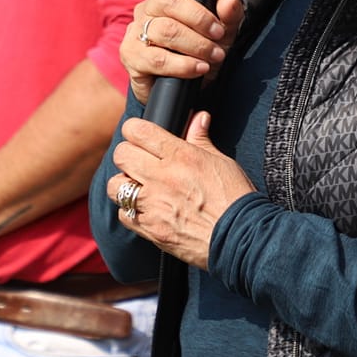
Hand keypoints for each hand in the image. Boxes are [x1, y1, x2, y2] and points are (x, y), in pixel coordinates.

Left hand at [106, 111, 256, 268]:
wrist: (242, 238)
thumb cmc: (235, 198)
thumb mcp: (222, 162)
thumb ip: (201, 139)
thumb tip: (198, 118)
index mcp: (180, 156)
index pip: (138, 131)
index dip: (134, 130)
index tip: (138, 136)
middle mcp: (162, 178)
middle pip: (121, 155)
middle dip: (127, 155)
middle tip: (138, 162)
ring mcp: (153, 205)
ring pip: (115, 186)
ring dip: (124, 184)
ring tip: (138, 187)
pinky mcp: (151, 229)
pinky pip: (124, 215)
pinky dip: (130, 212)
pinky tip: (145, 210)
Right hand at [122, 0, 245, 104]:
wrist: (179, 90)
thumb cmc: (199, 53)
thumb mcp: (222, 34)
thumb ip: (229, 15)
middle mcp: (148, 7)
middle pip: (168, 0)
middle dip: (200, 18)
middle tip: (219, 35)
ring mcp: (136, 30)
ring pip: (166, 29)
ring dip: (197, 44)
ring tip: (214, 56)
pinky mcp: (131, 55)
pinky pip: (158, 58)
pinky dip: (184, 64)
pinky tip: (199, 69)